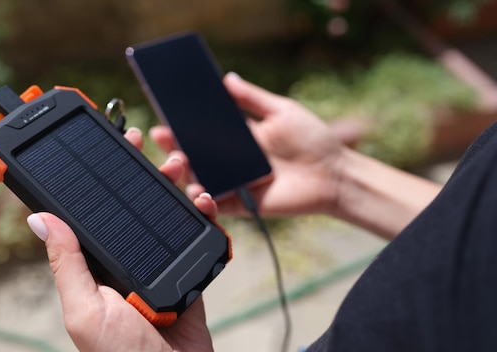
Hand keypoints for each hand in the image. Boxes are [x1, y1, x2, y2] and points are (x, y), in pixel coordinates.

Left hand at [26, 127, 216, 351]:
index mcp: (98, 265)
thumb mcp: (85, 309)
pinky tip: (203, 201)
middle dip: (141, 171)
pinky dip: (204, 216)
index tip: (107, 147)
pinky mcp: (189, 273)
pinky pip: (198, 237)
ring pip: (168, 214)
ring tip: (179, 167)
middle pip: (136, 205)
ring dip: (173, 185)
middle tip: (144, 143)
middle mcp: (128, 260)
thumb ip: (66, 263)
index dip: (102, 179)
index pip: (97, 212)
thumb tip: (38, 218)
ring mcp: (161, 265)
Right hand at [150, 72, 344, 217]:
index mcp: (238, 136)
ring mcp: (234, 182)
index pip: (202, 130)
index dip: (182, 125)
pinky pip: (215, 205)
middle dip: (173, 147)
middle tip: (162, 137)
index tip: (165, 116)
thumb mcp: (282, 111)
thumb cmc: (313, 141)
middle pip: (193, 155)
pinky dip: (203, 200)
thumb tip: (227, 78)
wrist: (334, 175)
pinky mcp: (241, 204)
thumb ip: (253, 98)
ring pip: (198, 179)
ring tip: (178, 161)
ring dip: (182, 172)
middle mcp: (231, 160)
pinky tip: (198, 190)